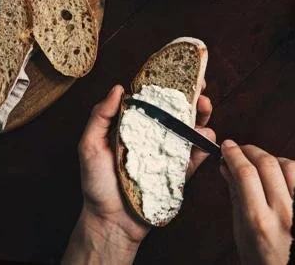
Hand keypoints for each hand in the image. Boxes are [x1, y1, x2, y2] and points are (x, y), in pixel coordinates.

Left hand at [62, 84, 214, 263]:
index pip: (155, 100)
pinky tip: (204, 139)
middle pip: (179, 111)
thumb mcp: (89, 146)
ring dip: (203, 116)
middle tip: (200, 90)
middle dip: (193, 96)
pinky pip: (198, 155)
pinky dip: (205, 145)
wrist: (111, 220)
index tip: (181, 73)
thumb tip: (118, 88)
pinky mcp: (182, 172)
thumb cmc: (96, 184)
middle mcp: (155, 136)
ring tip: (204, 110)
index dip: (169, 85)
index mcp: (135, 126)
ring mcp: (170, 153)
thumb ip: (100, 117)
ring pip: (193, 128)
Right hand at [220, 141, 294, 264]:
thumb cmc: (263, 261)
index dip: (234, 155)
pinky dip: (290, 170)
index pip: (245, 174)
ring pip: (289, 165)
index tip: (227, 148)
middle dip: (250, 150)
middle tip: (239, 148)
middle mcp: (282, 212)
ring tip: (260, 161)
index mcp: (258, 221)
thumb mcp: (241, 235)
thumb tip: (228, 170)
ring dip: (272, 158)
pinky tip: (280, 174)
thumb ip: (236, 199)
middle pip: (267, 164)